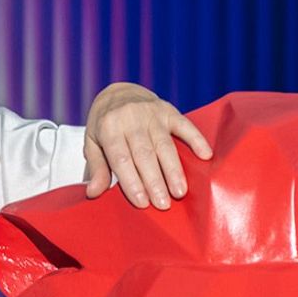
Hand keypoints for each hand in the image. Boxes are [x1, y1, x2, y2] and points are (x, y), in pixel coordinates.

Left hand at [82, 83, 211, 207]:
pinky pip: (185, 125)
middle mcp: (131, 118)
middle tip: (163, 204)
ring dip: (173, 170)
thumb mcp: (92, 143)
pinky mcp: (169, 111)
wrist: (118, 92)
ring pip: (164, 145)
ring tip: (180, 192)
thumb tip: (93, 193)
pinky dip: (196, 139)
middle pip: (144, 154)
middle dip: (154, 181)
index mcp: (109, 127)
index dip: (132, 181)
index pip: (121, 158)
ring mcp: (152, 114)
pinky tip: (205, 155)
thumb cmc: (104, 125)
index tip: (142, 203)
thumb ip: (96, 168)